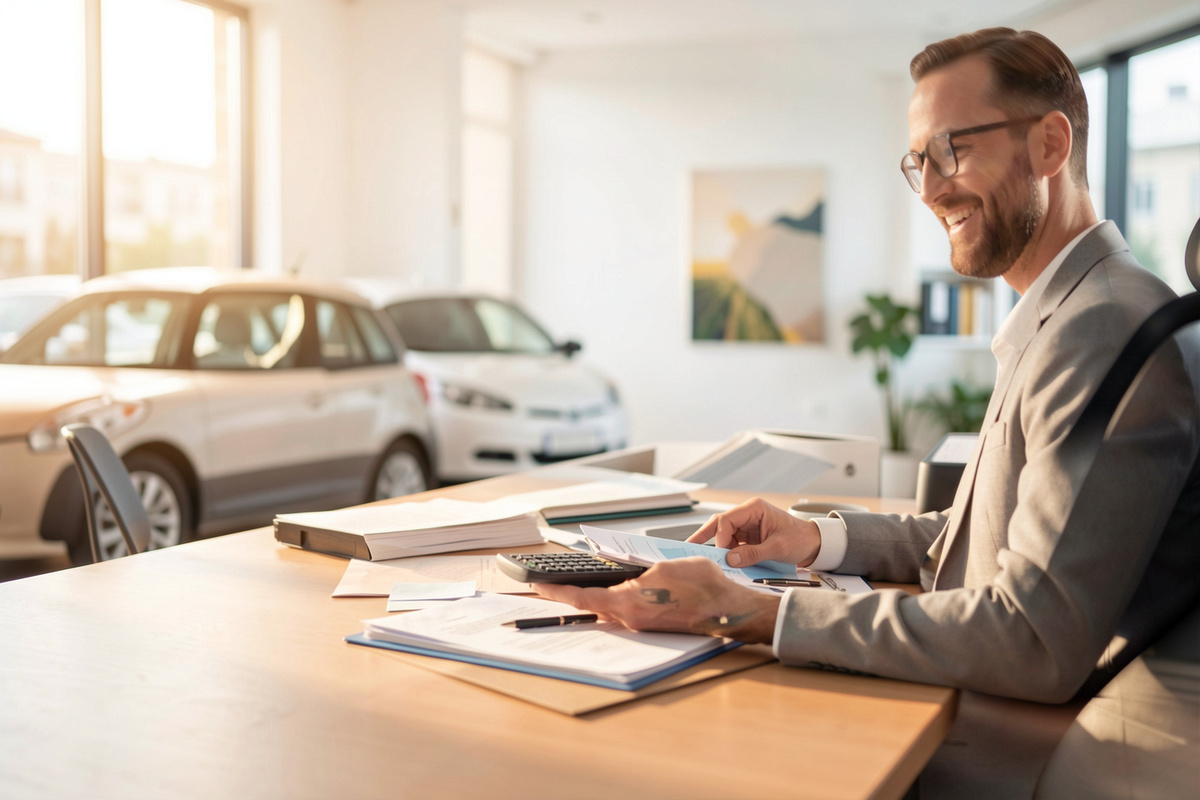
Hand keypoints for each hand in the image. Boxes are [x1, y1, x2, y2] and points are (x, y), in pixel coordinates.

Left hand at [534, 558, 779, 642]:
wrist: (725, 608)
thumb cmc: (700, 585)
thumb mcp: (662, 566)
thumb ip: (636, 569)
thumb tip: (621, 571)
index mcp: (628, 603)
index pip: (581, 598)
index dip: (556, 592)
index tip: (537, 587)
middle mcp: (630, 618)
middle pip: (590, 606)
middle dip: (567, 595)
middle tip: (547, 586)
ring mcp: (640, 624)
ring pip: (605, 610)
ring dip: (589, 599)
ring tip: (572, 587)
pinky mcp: (650, 625)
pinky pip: (622, 613)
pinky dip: (609, 603)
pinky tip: (608, 593)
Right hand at [688, 497, 820, 567]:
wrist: (814, 544)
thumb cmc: (800, 539)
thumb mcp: (777, 547)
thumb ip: (753, 553)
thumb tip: (730, 559)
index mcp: (754, 508)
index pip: (727, 519)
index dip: (721, 536)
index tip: (722, 553)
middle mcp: (748, 514)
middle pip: (720, 523)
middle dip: (705, 535)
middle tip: (689, 546)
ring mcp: (747, 526)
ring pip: (723, 534)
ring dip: (717, 547)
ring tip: (706, 558)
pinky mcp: (748, 537)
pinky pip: (732, 543)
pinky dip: (726, 553)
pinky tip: (722, 561)